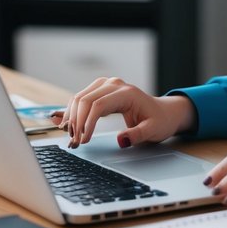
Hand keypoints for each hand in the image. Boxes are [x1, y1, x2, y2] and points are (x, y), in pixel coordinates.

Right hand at [50, 77, 195, 148]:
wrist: (162, 112)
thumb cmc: (158, 120)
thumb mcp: (153, 130)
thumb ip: (137, 135)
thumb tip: (121, 140)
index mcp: (126, 93)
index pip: (98, 104)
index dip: (87, 123)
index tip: (83, 140)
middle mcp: (113, 84)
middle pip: (85, 100)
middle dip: (76, 122)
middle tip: (73, 142)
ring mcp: (105, 85)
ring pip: (79, 98)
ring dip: (71, 118)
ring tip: (70, 137)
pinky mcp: (99, 90)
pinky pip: (81, 98)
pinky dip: (72, 111)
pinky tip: (64, 123)